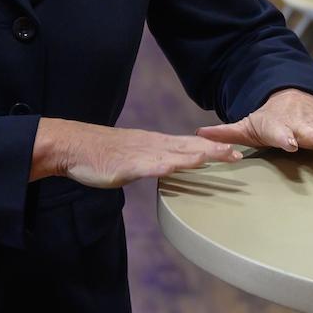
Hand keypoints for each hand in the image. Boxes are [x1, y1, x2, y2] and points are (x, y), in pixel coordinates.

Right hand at [33, 118, 241, 188]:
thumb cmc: (100, 154)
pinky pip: (150, 165)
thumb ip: (150, 162)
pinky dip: (167, 165)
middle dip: (215, 151)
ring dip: (200, 155)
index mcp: (154, 144)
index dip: (212, 148)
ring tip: (221, 156)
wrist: (73, 146)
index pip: (188, 145)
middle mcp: (152, 145)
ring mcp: (141, 154)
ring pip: (176, 153)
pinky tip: (180, 166)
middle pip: (189, 147)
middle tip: (239, 155)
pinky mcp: (128, 165)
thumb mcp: (131, 157)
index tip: (233, 152)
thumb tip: (165, 168)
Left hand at [198, 89, 312, 155]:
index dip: (284, 137)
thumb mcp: (246, 124)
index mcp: (277, 126)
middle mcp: (298, 125)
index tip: (289, 143)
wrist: (291, 99)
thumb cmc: (267, 120)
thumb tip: (199, 134)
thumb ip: (225, 133)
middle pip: (306, 132)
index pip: (279, 132)